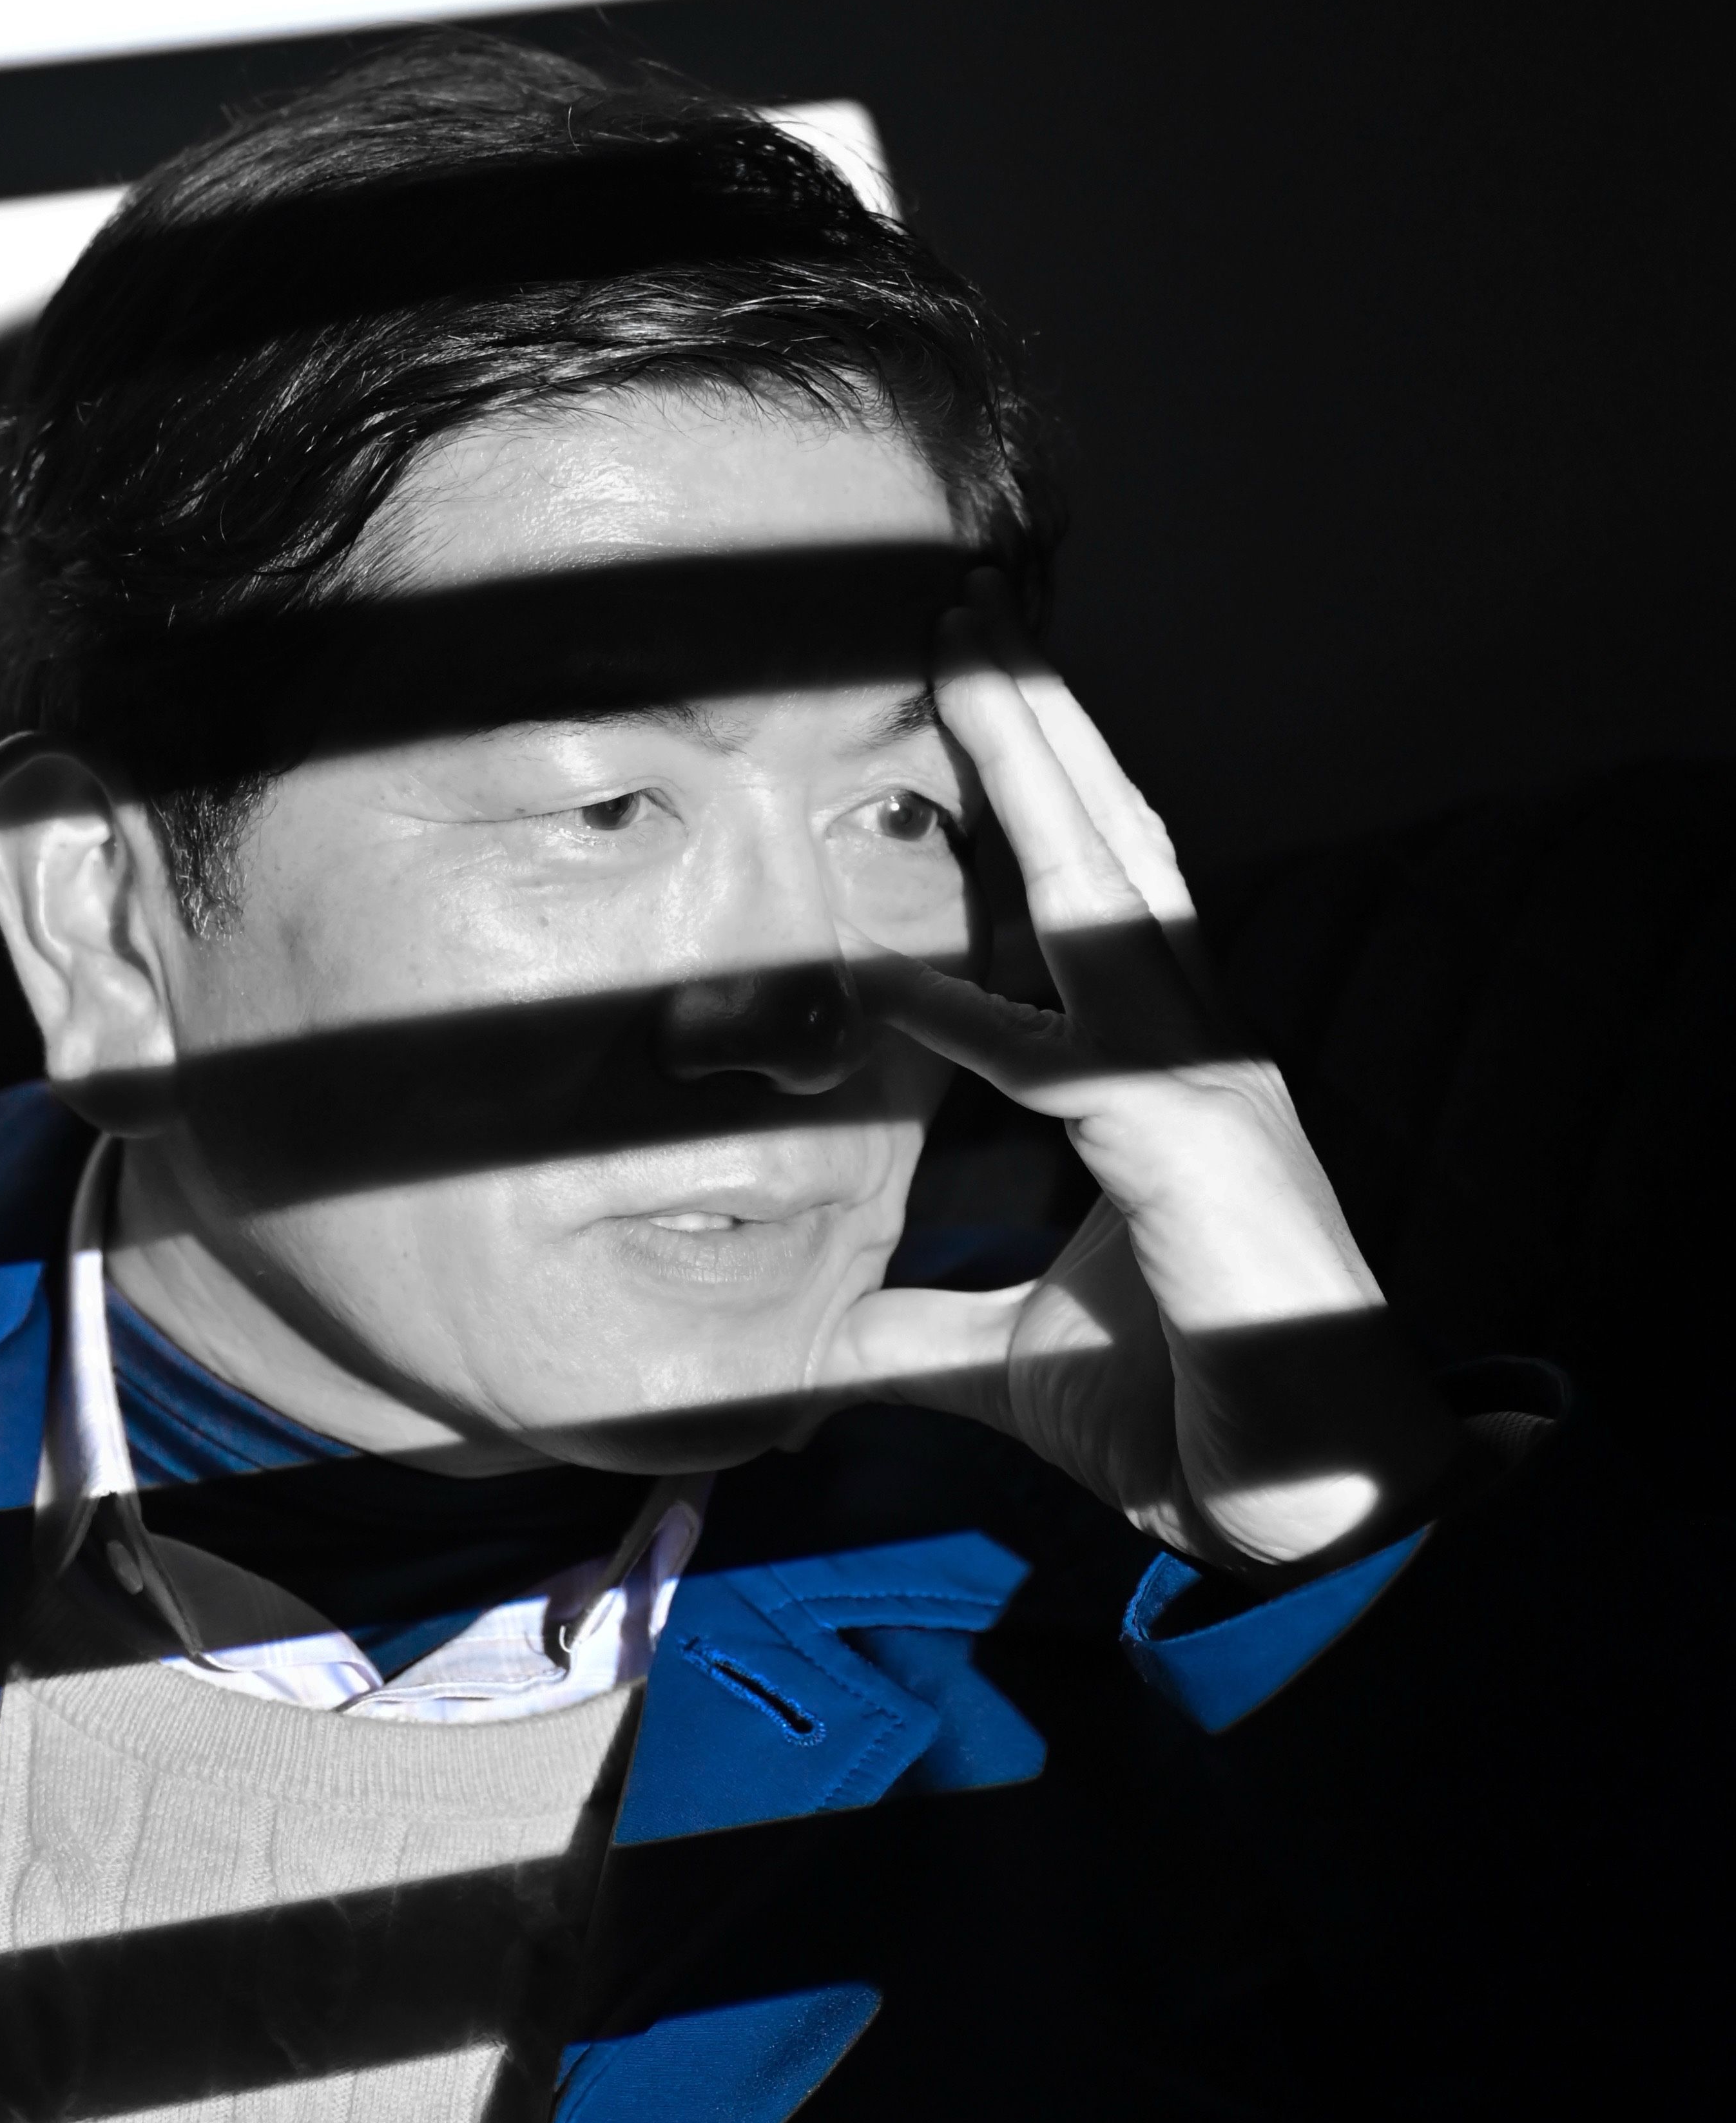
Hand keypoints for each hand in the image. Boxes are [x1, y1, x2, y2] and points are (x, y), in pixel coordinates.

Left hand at [820, 578, 1464, 1576]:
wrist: (1309, 1520)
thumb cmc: (1191, 1426)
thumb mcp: (1010, 1368)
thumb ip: (916, 1332)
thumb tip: (813, 1341)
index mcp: (1157, 1078)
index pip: (1084, 906)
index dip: (1024, 807)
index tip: (954, 710)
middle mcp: (1187, 1053)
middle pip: (1105, 844)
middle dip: (1037, 721)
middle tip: (962, 602)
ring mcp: (1198, 1091)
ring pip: (1106, 890)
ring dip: (1035, 767)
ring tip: (968, 653)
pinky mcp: (1187, 1158)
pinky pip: (1057, 1064)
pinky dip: (961, 1013)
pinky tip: (869, 975)